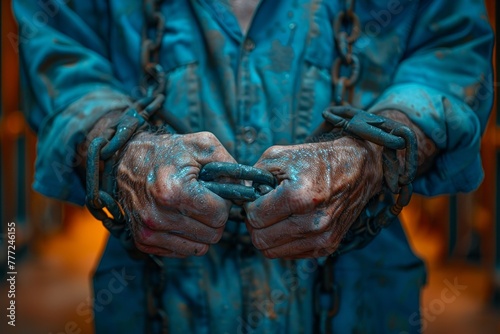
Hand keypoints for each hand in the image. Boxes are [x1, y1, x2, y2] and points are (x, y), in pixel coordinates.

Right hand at [117, 131, 235, 256]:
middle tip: (204, 200)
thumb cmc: (169, 152)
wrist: (126, 159)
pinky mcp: (143, 241)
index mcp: (173, 191)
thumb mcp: (202, 145)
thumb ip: (230, 166)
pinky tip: (180, 218)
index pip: (219, 215)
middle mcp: (157, 216)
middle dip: (215, 218)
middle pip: (212, 234)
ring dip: (202, 230)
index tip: (214, 192)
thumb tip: (248, 191)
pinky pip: (182, 251)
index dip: (223, 203)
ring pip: (200, 248)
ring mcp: (148, 231)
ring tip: (191, 208)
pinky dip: (187, 238)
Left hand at [244, 137, 383, 258]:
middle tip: (263, 208)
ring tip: (276, 215)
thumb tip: (239, 195)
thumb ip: (253, 176)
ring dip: (268, 234)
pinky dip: (283, 241)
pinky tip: (290, 223)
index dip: (250, 206)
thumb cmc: (315, 159)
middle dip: (256, 223)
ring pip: (272, 251)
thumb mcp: (279, 156)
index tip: (258, 197)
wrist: (357, 168)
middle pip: (260, 239)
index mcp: (300, 196)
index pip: (254, 217)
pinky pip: (289, 254)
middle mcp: (313, 221)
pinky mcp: (328, 246)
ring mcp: (322, 237)